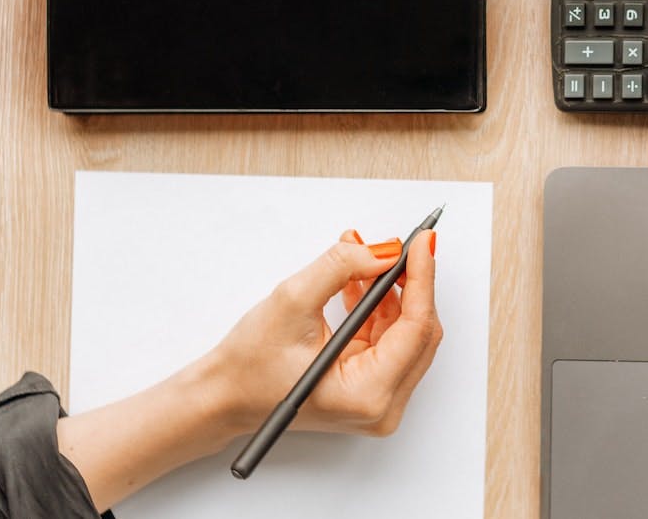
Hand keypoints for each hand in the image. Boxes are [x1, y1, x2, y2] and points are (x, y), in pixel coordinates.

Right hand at [207, 229, 442, 437]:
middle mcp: (381, 405)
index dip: (422, 279)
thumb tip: (382, 250)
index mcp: (366, 394)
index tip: (422, 243)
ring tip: (368, 258)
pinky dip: (379, 308)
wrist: (225, 395)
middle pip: (420, 332)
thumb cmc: (249, 366)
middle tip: (399, 246)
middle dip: (410, 283)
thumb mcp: (292, 302)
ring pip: (406, 333)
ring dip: (393, 292)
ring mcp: (377, 398)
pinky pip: (389, 340)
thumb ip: (340, 269)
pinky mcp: (370, 387)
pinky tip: (362, 282)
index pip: (416, 329)